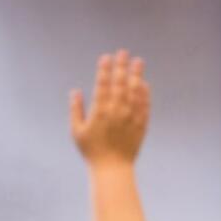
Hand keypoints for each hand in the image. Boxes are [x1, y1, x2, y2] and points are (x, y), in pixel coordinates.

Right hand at [70, 51, 149, 166]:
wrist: (112, 168)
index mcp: (100, 111)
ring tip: (138, 61)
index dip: (104, 69)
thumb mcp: (76, 131)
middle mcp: (117, 111)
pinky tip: (144, 83)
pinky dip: (145, 93)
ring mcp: (131, 117)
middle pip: (120, 83)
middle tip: (123, 52)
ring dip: (136, 74)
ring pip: (135, 91)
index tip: (106, 57)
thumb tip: (75, 91)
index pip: (102, 84)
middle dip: (121, 66)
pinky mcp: (141, 125)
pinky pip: (144, 105)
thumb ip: (75, 110)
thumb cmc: (91, 151)